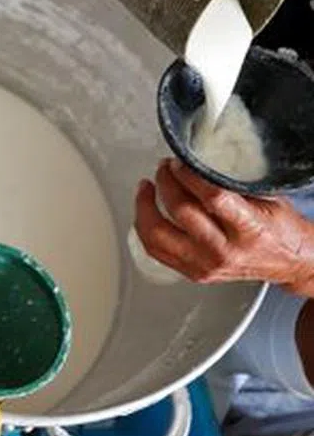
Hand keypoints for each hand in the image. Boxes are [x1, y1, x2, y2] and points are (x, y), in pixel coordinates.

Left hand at [134, 158, 313, 292]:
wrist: (291, 263)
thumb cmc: (281, 230)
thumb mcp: (266, 199)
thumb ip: (232, 184)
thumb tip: (196, 161)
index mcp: (248, 229)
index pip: (211, 198)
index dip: (188, 176)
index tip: (179, 162)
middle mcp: (225, 251)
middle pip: (180, 213)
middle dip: (165, 183)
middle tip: (164, 168)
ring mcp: (206, 265)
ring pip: (158, 236)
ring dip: (145, 207)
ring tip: (147, 188)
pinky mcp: (195, 274)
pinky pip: (157, 251)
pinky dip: (145, 228)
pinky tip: (147, 211)